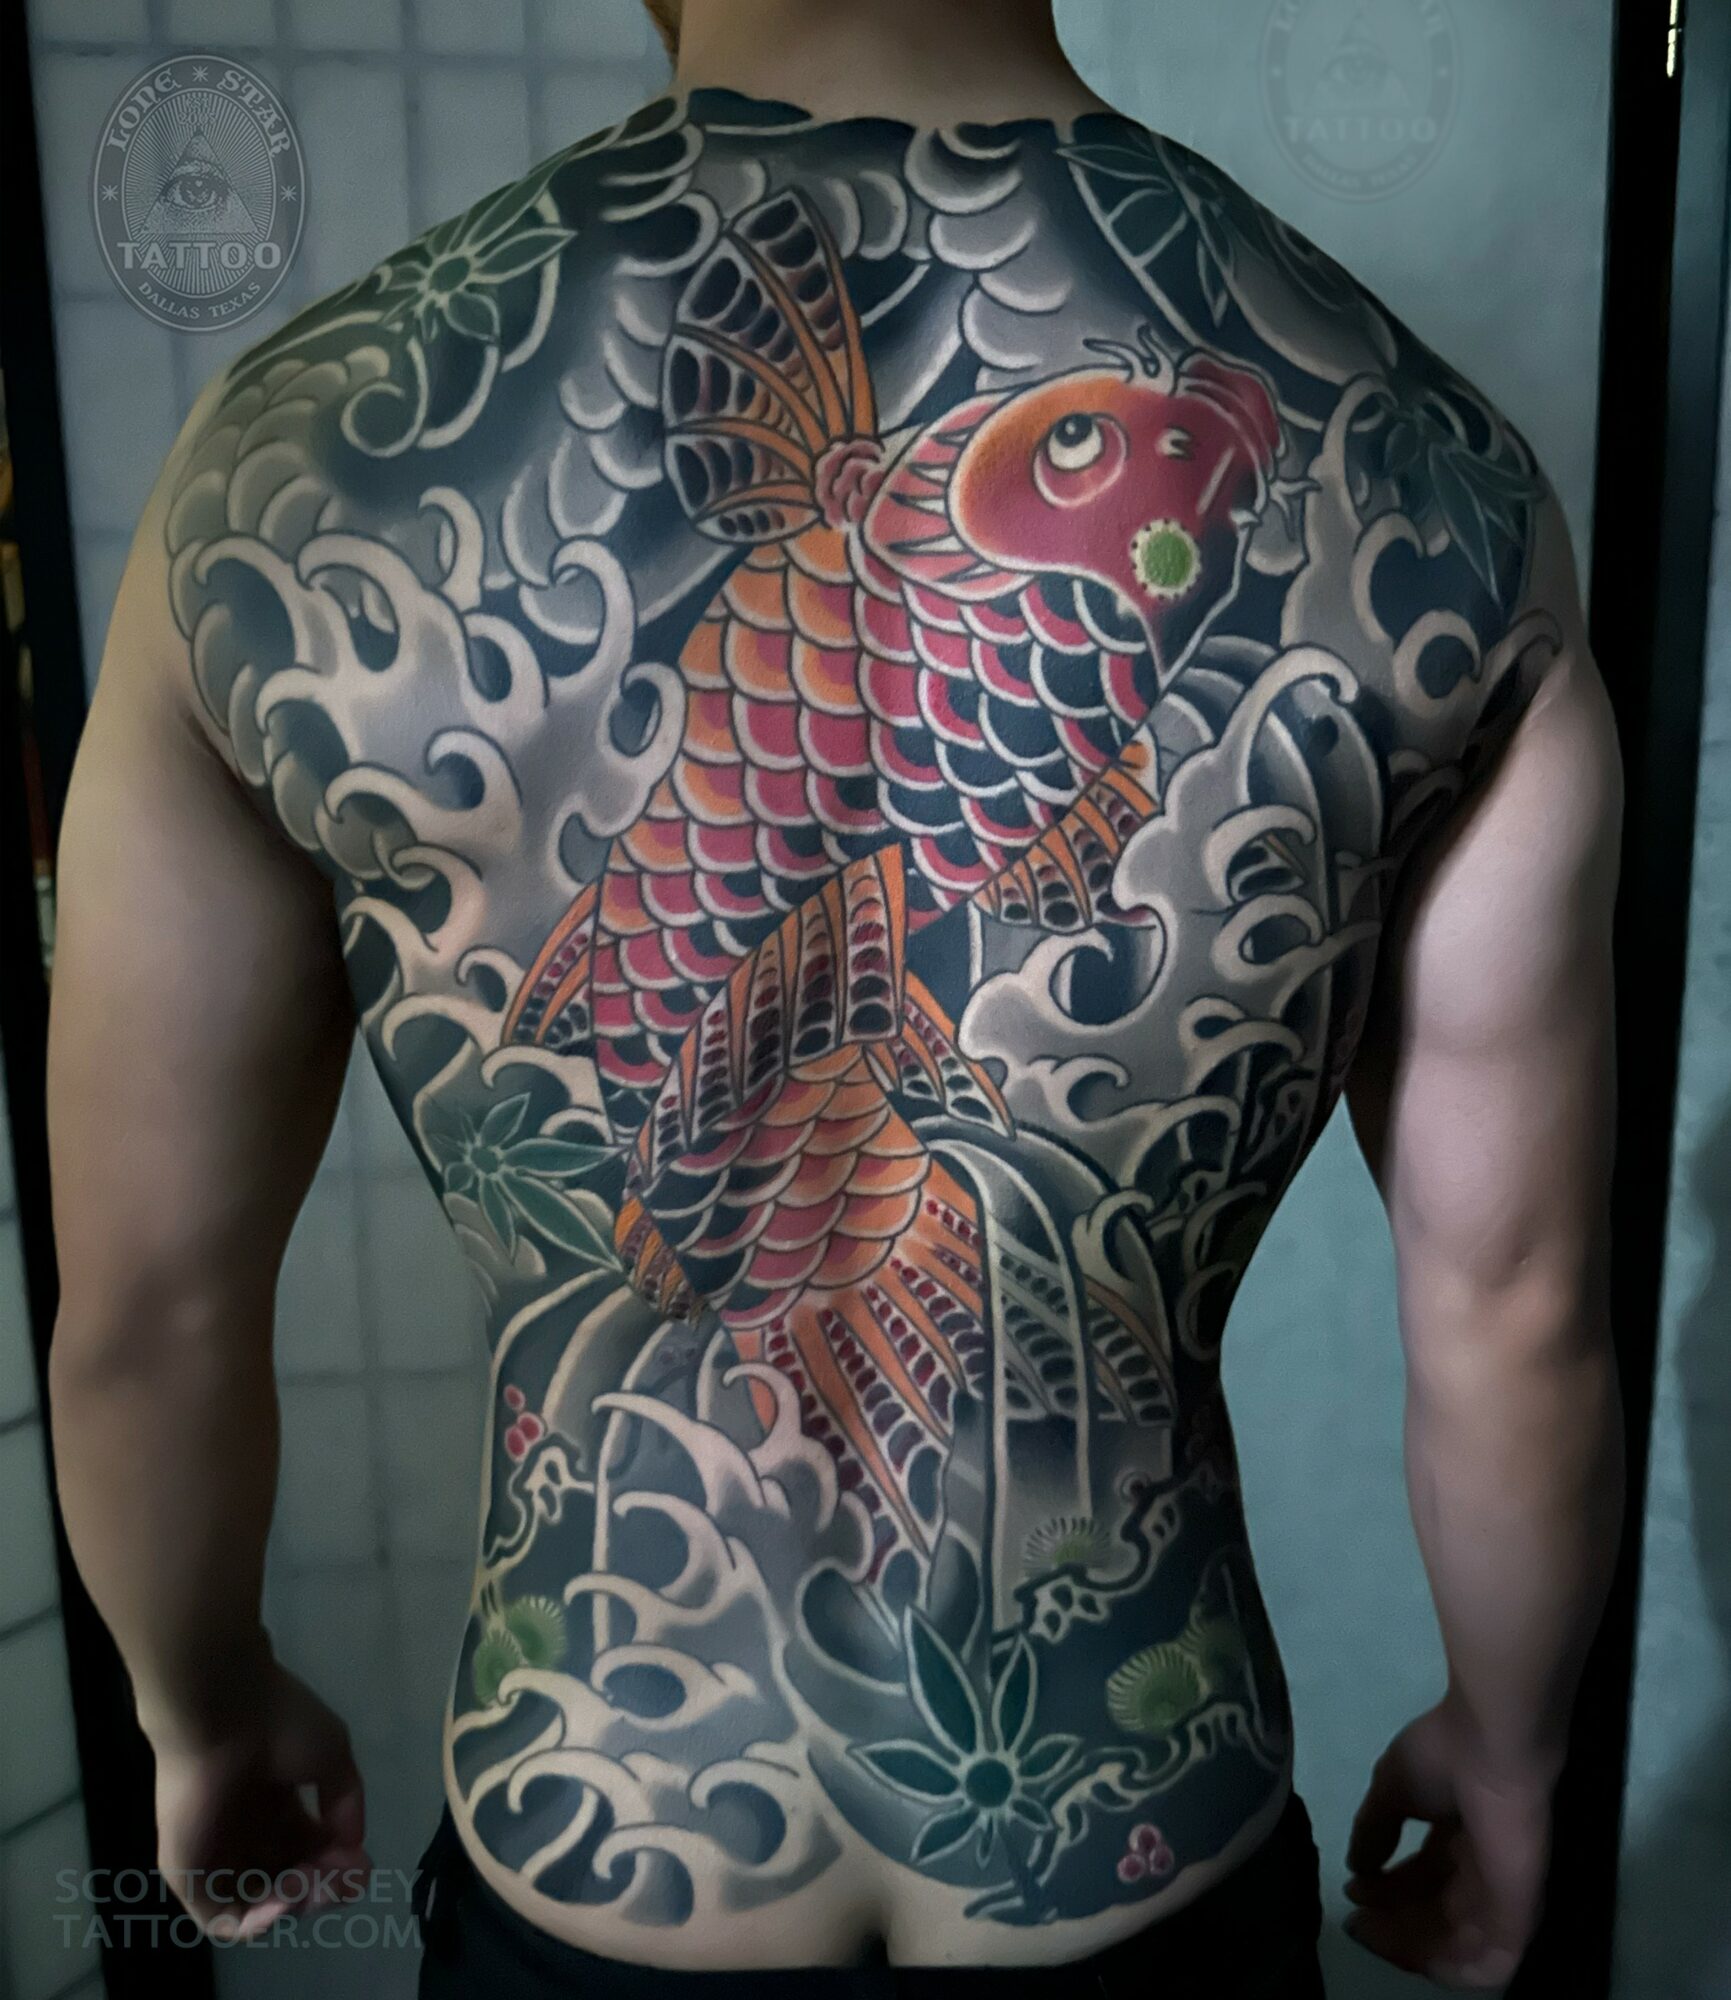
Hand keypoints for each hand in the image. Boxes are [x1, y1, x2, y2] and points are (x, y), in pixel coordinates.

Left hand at [149, 1654, 371, 1938]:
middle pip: (287, 1880)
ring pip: (257, 1903)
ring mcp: (214, 1854)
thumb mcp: (333, 1755)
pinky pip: (220, 1917)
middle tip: (342, 1879)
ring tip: (312, 1880)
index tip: (361, 1868)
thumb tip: (351, 1847)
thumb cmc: (280, 1721)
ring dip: (294, 1902)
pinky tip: (286, 1894)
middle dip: (322, 1888)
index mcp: (274, 1803)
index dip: (337, 1866)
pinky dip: (257, 1920)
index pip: (308, 1850)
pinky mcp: (188, 1872)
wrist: (223, 1709)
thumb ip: (346, 1802)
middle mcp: (245, 1831)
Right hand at [1344, 1697, 1554, 1989]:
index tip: (1352, 1894)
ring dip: (1411, 1948)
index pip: (1420, 1880)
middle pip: (1434, 1914)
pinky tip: (1416, 1961)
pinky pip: (1490, 1962)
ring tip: (1373, 1935)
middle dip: (1391, 1923)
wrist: (1492, 1746)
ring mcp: (1501, 1893)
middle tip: (1357, 1922)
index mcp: (1456, 1835)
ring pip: (1456, 1942)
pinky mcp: (1518, 1913)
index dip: (1384, 1893)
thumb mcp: (1392, 1787)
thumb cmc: (1444, 1755)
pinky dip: (1453, 1970)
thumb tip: (1358, 1868)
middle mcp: (1479, 1868)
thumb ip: (1375, 1828)